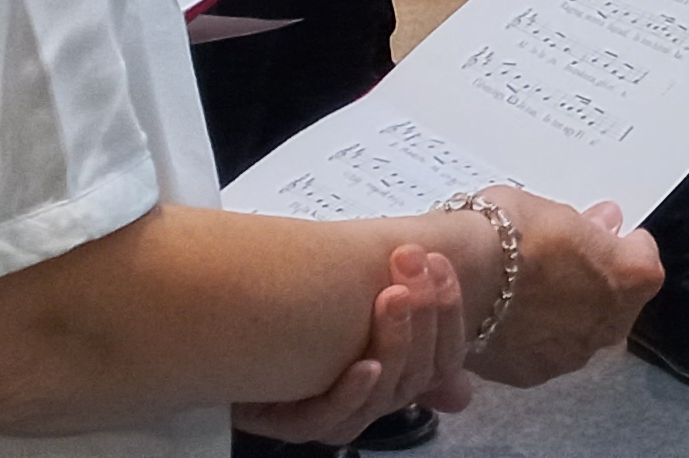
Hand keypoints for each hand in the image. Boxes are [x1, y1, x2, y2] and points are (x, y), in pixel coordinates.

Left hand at [233, 245, 471, 445]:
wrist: (229, 334)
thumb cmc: (301, 319)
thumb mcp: (360, 305)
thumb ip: (409, 312)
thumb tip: (459, 373)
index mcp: (397, 375)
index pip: (444, 355)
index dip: (449, 310)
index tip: (437, 262)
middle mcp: (373, 400)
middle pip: (419, 371)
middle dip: (423, 314)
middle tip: (411, 263)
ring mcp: (337, 416)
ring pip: (384, 393)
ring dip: (395, 342)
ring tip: (393, 297)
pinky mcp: (295, 426)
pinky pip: (334, 419)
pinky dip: (354, 393)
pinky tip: (365, 365)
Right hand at [469, 191, 662, 387]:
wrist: (449, 276)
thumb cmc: (503, 237)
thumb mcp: (554, 211)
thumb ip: (587, 226)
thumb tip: (603, 224)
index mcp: (631, 277)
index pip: (643, 256)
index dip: (619, 243)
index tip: (599, 234)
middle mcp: (610, 323)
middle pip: (615, 300)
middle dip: (594, 282)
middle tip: (560, 261)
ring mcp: (572, 354)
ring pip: (579, 331)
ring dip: (564, 313)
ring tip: (526, 289)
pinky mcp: (532, 374)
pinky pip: (542, 352)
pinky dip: (532, 338)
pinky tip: (507, 315)